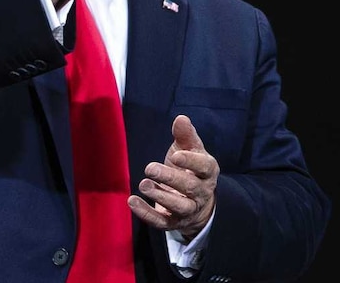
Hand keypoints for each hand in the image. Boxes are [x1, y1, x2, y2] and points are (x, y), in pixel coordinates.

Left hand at [128, 115, 218, 239]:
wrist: (197, 202)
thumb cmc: (190, 169)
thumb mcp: (190, 150)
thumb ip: (186, 135)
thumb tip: (181, 118)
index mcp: (207, 172)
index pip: (203, 167)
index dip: (191, 162)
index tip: (176, 155)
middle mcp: (201, 192)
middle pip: (189, 187)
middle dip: (170, 178)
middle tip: (149, 168)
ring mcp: (188, 210)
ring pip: (178, 207)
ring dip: (160, 196)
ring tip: (143, 184)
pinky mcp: (173, 222)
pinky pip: (161, 221)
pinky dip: (146, 213)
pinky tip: (132, 201)